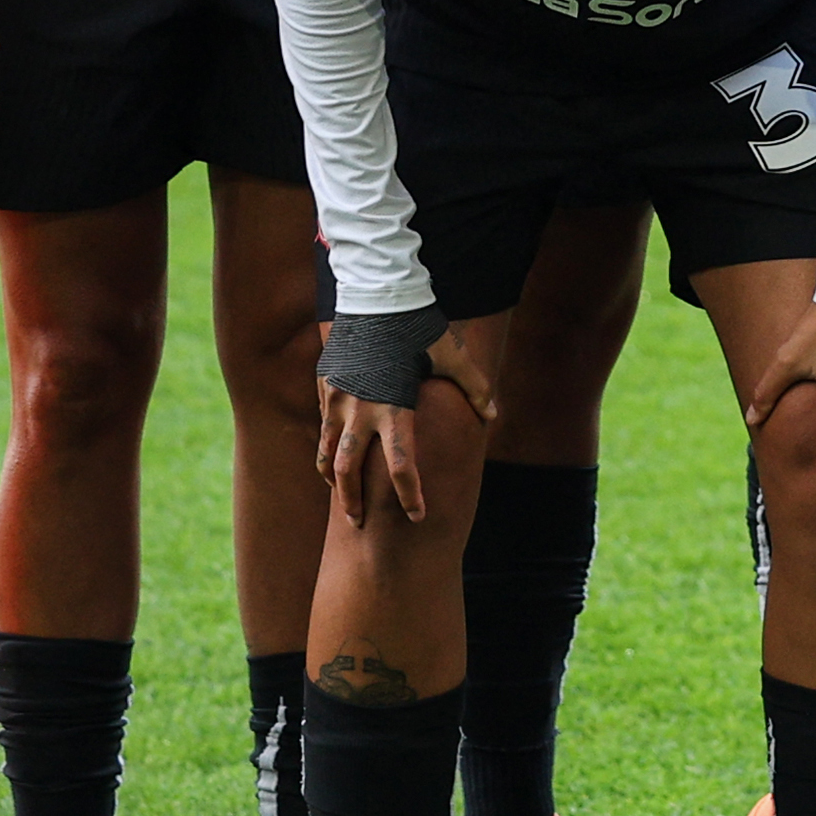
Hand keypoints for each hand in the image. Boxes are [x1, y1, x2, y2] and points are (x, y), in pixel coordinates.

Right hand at [317, 318, 497, 524]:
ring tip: (337, 494)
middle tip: (358, 523)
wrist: (375, 292)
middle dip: (352, 501)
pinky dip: (327, 443)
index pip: (402, 465)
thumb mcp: (450, 355)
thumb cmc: (416, 325)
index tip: (418, 516)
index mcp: (394, 408)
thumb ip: (473, 386)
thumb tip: (492, 415)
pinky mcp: (325, 384)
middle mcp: (360, 410)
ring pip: (327, 451)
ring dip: (332, 477)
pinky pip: (323, 423)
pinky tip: (332, 452)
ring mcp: (337, 398)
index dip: (410, 494)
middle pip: (349, 470)